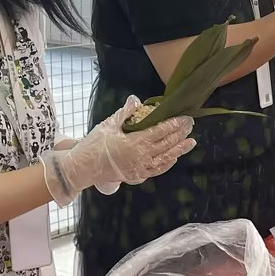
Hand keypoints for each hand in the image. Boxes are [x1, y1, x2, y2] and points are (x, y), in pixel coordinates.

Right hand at [42, 96, 194, 205]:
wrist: (83, 168)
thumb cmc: (94, 145)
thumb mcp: (108, 125)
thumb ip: (125, 112)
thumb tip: (136, 99)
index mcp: (135, 142)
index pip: (160, 131)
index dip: (174, 124)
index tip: (185, 118)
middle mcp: (141, 157)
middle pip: (166, 144)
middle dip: (180, 134)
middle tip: (191, 125)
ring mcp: (140, 169)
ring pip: (165, 159)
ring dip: (179, 150)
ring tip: (191, 142)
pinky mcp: (137, 176)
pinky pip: (157, 170)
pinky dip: (168, 163)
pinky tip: (174, 157)